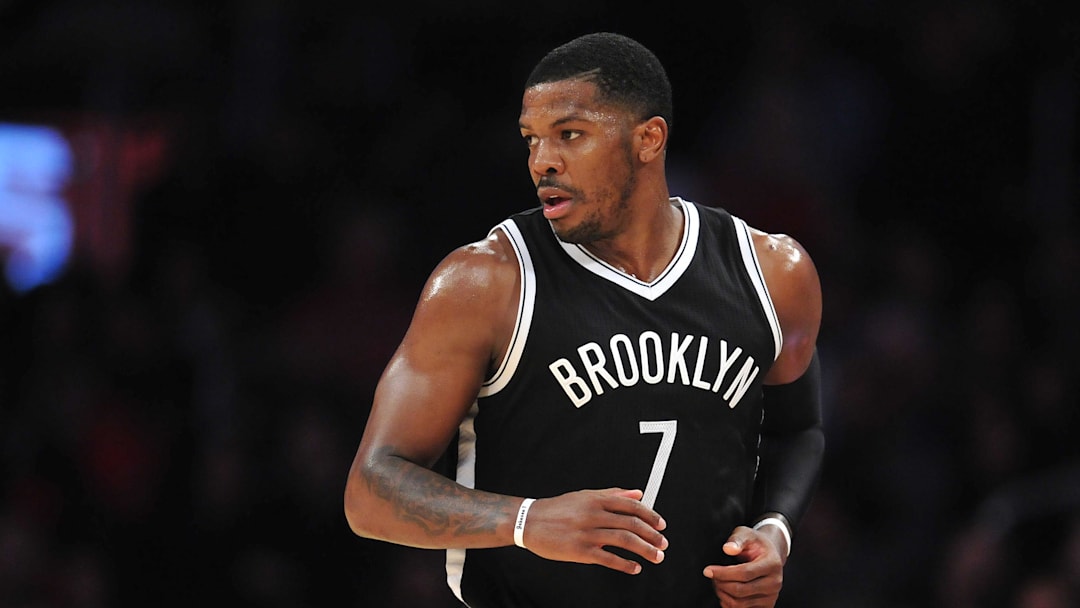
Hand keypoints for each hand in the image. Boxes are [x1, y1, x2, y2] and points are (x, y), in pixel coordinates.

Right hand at [521, 488, 667, 574]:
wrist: (529, 521)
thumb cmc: (557, 509)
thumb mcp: (584, 495)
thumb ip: (612, 494)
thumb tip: (637, 494)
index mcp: (596, 499)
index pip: (631, 506)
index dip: (650, 515)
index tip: (661, 525)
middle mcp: (594, 514)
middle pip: (631, 524)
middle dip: (652, 535)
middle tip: (663, 543)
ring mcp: (587, 533)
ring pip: (624, 540)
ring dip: (645, 550)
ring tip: (656, 557)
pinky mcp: (580, 550)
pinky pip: (608, 558)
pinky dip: (625, 564)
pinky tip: (634, 568)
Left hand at [702, 526, 784, 607]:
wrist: (770, 554)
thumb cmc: (756, 544)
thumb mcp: (746, 534)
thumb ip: (737, 539)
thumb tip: (728, 549)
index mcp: (772, 564)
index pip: (744, 573)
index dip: (723, 573)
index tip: (708, 570)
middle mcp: (775, 582)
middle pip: (741, 590)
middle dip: (721, 584)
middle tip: (712, 576)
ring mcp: (772, 596)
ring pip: (740, 604)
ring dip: (723, 594)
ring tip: (718, 582)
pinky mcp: (767, 606)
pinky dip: (729, 604)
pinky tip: (725, 593)